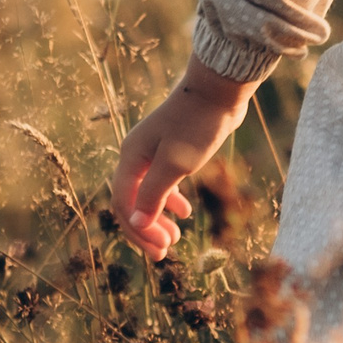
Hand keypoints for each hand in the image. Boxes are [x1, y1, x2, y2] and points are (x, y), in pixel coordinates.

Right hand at [112, 60, 255, 260]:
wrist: (219, 89)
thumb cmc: (197, 125)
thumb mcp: (175, 164)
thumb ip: (154, 194)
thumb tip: (137, 224)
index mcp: (131, 158)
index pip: (124, 204)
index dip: (138, 231)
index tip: (159, 251)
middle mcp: (136, 155)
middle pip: (132, 202)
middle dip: (146, 230)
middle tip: (165, 252)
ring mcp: (153, 152)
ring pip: (148, 194)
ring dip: (158, 218)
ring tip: (176, 239)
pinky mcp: (172, 150)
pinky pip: (163, 183)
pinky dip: (171, 201)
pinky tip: (185, 213)